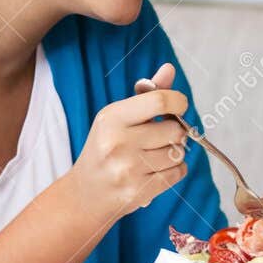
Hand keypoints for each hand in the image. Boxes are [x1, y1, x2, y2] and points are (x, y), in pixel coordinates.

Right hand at [70, 62, 189, 220]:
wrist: (84, 193)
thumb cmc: (106, 148)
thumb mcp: (119, 117)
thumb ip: (148, 94)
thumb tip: (169, 69)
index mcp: (112, 118)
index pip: (160, 101)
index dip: (178, 101)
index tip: (178, 106)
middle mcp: (117, 143)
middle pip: (175, 130)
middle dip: (175, 132)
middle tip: (158, 137)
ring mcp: (127, 170)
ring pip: (179, 153)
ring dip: (174, 153)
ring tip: (152, 156)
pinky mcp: (138, 192)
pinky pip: (178, 173)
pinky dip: (174, 171)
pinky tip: (154, 171)